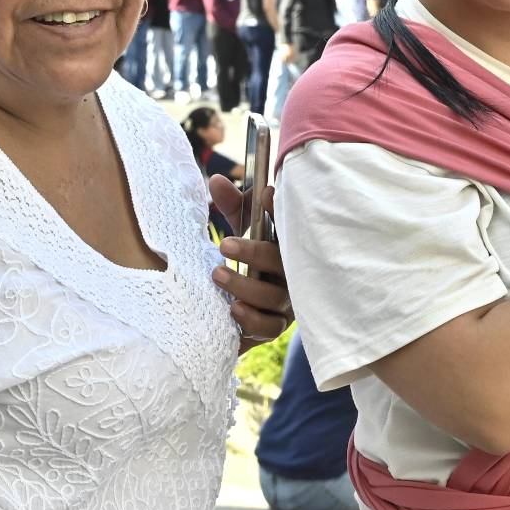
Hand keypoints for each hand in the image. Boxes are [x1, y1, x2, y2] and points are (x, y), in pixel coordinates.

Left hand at [208, 176, 291, 348]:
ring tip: (217, 275)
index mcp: (288, 246)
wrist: (247, 309)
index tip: (265, 194)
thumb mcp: (242, 231)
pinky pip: (270, 327)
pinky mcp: (276, 326)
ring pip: (275, 297)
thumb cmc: (250, 260)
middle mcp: (293, 273)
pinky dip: (252, 320)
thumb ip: (232, 207)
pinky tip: (233, 309)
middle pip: (283, 264)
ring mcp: (288, 301)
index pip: (290, 224)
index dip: (280, 210)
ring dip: (246, 287)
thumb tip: (216, 181)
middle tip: (223, 244)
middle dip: (254, 253)